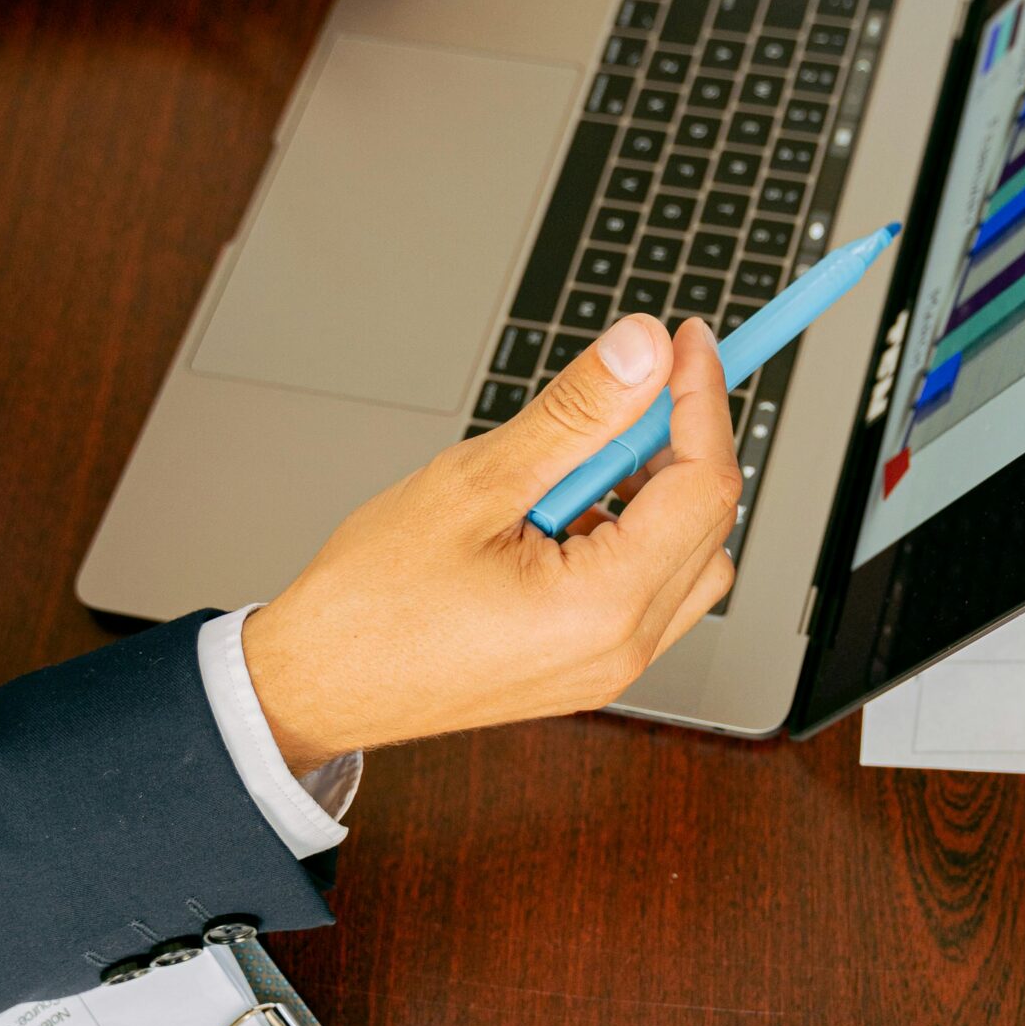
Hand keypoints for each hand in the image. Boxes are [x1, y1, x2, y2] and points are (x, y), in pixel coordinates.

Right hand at [243, 315, 740, 770]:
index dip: (701, 399)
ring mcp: (608, 666)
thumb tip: (644, 350)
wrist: (316, 684)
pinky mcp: (586, 666)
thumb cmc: (372, 599)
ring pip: (687, 558)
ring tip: (573, 458)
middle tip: (631, 383)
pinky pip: (647, 589)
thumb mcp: (475, 480)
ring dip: (654, 491)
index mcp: (603, 609)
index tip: (684, 341)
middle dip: (680, 440)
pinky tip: (559, 507)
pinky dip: (629, 532)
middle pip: (708, 522)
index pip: (704, 486)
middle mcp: (622, 650)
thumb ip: (576, 412)